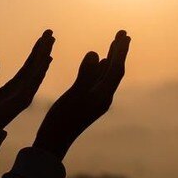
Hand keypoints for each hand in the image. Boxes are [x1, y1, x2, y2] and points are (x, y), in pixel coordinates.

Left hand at [0, 30, 54, 128]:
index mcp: (13, 87)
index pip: (28, 67)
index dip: (36, 53)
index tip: (44, 39)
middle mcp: (21, 90)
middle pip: (35, 66)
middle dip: (43, 50)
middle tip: (51, 34)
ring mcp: (23, 96)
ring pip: (37, 72)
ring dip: (44, 56)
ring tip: (50, 42)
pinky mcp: (21, 101)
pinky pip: (33, 83)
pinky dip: (40, 71)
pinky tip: (46, 59)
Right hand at [33, 30, 130, 159]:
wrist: (53, 143)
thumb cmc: (62, 120)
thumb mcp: (73, 94)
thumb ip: (86, 74)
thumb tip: (96, 53)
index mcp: (103, 96)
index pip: (116, 69)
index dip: (120, 51)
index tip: (124, 35)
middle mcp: (104, 98)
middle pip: (115, 71)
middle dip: (120, 52)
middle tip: (124, 34)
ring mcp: (96, 101)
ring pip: (108, 76)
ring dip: (112, 58)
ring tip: (115, 44)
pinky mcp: (88, 103)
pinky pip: (100, 81)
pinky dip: (102, 68)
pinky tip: (101, 63)